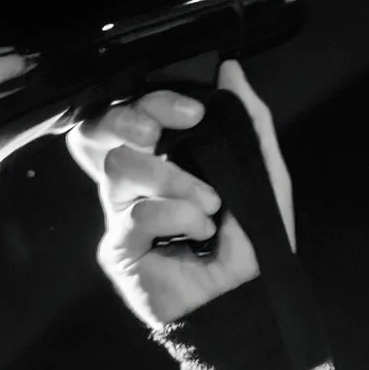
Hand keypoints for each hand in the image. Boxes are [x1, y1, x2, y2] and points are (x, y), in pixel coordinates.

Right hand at [66, 62, 294, 329]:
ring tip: (210, 205)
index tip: (195, 112)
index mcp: (164, 160)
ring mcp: (122, 215)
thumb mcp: (264, 174)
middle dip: (133, 121)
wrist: (248, 300)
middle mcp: (136, 184)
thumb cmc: (253, 241)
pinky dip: (174, 216)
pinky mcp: (119, 249)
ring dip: (172, 180)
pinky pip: (132, 215)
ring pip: (119, 168)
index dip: (153, 102)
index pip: (134, 114)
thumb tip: (229, 69)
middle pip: (104, 133)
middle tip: (164, 136)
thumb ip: (248, 120)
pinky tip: (200, 231)